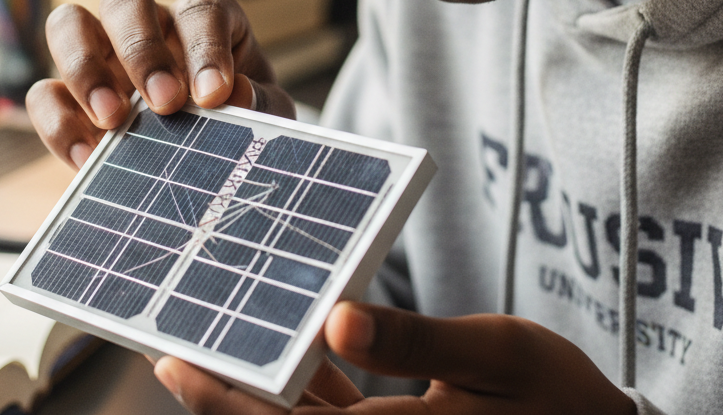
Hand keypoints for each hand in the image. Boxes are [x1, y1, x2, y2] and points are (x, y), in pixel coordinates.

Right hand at [26, 0, 294, 168]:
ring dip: (85, 67)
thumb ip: (259, 104)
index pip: (199, 8)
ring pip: (68, 23)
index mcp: (202, 18)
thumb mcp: (266, 113)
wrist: (209, 157)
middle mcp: (147, 25)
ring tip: (114, 120)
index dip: (206, 46)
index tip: (215, 96)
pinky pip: (43, 94)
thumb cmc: (243, 116)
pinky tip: (89, 160)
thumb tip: (235, 96)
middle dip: (141, 48)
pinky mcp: (68, 98)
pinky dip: (59, 124)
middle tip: (165, 102)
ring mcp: (101, 56)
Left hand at [153, 302, 635, 414]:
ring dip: (256, 392)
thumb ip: (413, 343)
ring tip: (211, 343)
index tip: (175, 362)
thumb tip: (335, 320)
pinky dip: (305, 389)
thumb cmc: (553, 392)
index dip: (227, 402)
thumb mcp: (493, 353)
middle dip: (223, 398)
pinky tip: (288, 346)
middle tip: (168, 355)